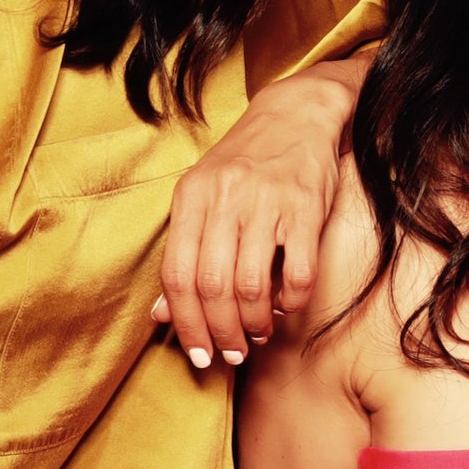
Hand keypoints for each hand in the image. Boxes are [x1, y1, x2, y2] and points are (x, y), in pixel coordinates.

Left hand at [154, 59, 361, 367]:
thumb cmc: (245, 164)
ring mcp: (267, 202)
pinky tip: (286, 306)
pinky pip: (298, 273)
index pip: (178, 276)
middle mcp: (225, 198)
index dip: (186, 324)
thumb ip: (184, 253)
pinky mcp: (307, 208)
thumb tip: (162, 314)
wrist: (297, 114)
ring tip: (258, 335)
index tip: (199, 354)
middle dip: (222, 333)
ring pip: (252, 286)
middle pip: (214, 287)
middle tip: (232, 354)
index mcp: (191, 196)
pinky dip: (291, 301)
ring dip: (254, 323)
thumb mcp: (204, 198)